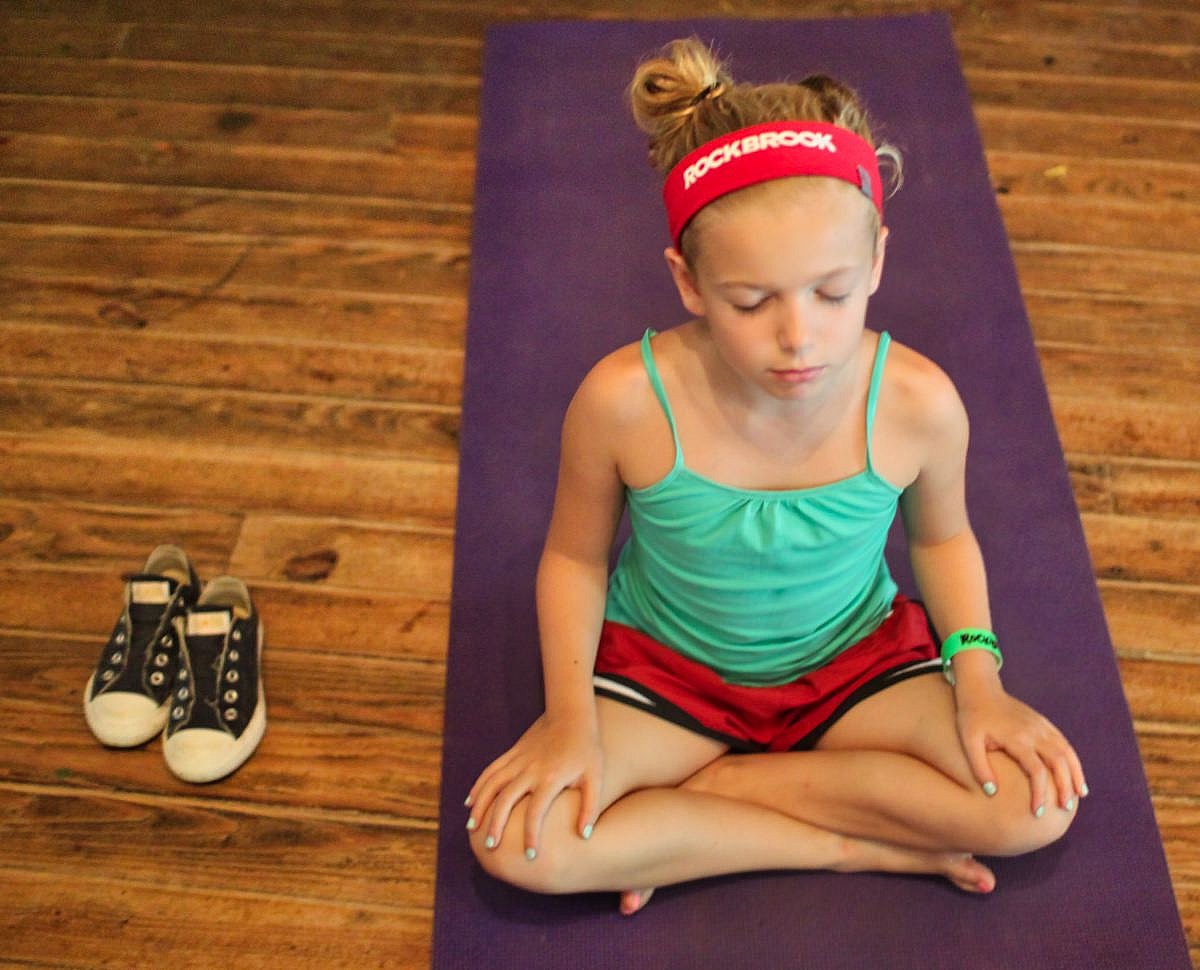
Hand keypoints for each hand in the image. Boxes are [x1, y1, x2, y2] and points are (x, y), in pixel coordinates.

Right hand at [466, 711, 602, 858]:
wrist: (571, 715)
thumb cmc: (586, 750)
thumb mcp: (595, 777)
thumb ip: (590, 807)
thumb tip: (584, 836)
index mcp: (550, 778)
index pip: (536, 812)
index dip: (532, 835)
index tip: (531, 856)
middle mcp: (529, 769)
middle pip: (506, 800)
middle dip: (496, 824)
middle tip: (490, 847)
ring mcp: (518, 760)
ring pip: (492, 785)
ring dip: (480, 806)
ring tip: (472, 829)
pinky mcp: (512, 753)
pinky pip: (490, 771)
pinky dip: (479, 787)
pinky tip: (470, 803)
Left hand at [954, 678, 1086, 815]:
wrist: (980, 689)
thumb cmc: (972, 718)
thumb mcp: (968, 742)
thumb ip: (980, 767)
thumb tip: (992, 793)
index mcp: (1017, 738)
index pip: (1036, 770)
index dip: (1040, 793)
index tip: (1037, 812)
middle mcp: (1034, 732)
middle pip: (1058, 762)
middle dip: (1064, 787)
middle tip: (1065, 809)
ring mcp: (1041, 726)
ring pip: (1066, 752)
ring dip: (1075, 774)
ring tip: (1079, 795)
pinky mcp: (1043, 723)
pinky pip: (1064, 743)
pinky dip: (1073, 760)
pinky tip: (1075, 776)